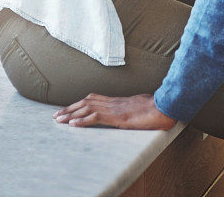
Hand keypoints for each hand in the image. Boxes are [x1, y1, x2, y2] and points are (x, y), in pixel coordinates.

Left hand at [53, 93, 176, 129]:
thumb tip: (133, 110)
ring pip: (87, 108)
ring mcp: (115, 108)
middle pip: (87, 102)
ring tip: (59, 119)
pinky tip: (73, 124)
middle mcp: (114, 102)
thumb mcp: (143, 105)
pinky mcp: (118, 116)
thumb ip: (134, 107)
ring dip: (71, 113)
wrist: (166, 106)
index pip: (95, 99)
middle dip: (70, 108)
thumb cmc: (158, 107)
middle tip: (56, 115)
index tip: (69, 109)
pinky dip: (82, 120)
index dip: (80, 103)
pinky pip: (96, 117)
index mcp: (119, 100)